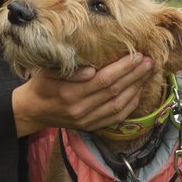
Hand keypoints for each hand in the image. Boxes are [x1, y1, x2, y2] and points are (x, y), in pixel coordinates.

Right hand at [11, 52, 154, 136]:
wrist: (32, 111)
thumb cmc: (41, 85)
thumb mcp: (47, 71)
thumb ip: (69, 70)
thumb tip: (91, 70)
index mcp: (69, 94)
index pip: (103, 80)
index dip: (123, 68)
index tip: (137, 55)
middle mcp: (81, 109)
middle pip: (115, 91)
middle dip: (134, 75)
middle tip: (149, 61)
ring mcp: (87, 120)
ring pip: (119, 105)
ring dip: (136, 88)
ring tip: (147, 73)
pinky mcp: (91, 126)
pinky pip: (116, 117)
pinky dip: (130, 104)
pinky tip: (138, 91)